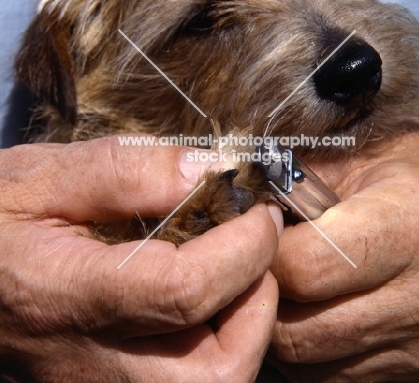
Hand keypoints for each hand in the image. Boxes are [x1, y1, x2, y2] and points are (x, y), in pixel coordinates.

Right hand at [0, 137, 281, 381]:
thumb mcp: (45, 177)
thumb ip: (128, 170)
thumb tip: (212, 168)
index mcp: (66, 298)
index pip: (185, 290)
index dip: (243, 246)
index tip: (261, 209)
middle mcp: (88, 364)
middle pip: (216, 373)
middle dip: (257, 303)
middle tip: (254, 247)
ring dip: (245, 324)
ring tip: (233, 267)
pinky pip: (193, 379)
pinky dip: (221, 336)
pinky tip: (206, 291)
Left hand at [269, 120, 418, 381]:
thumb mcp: (370, 155)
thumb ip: (301, 177)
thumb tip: (242, 203)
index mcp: (415, 225)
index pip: (304, 267)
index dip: (263, 253)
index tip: (258, 236)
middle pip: (301, 331)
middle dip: (263, 299)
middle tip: (260, 267)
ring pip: (316, 368)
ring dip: (287, 331)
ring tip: (291, 288)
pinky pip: (345, 380)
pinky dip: (319, 354)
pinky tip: (324, 313)